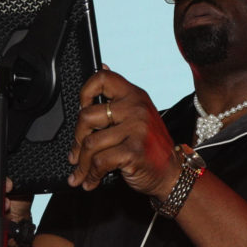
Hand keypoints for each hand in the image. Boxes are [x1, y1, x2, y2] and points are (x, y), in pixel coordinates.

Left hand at [68, 72, 179, 194]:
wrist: (172, 174)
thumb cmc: (151, 147)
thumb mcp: (138, 116)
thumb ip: (118, 98)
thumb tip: (101, 66)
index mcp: (134, 95)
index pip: (102, 78)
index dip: (84, 93)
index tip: (81, 110)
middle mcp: (136, 108)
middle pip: (87, 116)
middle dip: (76, 139)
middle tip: (75, 154)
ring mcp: (136, 129)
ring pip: (90, 143)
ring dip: (81, 164)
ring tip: (80, 173)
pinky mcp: (133, 151)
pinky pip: (99, 161)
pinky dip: (91, 175)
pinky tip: (91, 181)